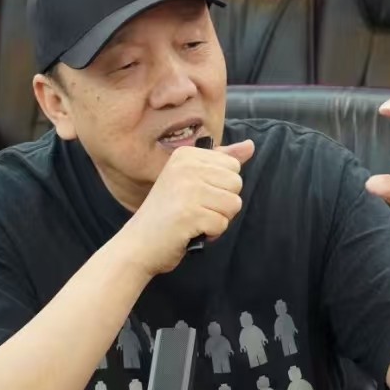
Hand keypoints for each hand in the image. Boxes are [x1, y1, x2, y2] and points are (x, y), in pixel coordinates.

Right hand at [119, 140, 254, 274]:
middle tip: (196, 210)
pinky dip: (210, 234)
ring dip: (218, 219)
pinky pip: (222, 224)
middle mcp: (186, 167)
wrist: (139, 244)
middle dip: (223, 204)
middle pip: (236, 184)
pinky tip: (191, 231)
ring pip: (233, 204)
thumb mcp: (191, 179)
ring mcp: (187, 190)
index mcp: (186, 155)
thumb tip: (250, 146)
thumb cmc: (167, 213)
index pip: (233, 166)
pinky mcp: (189, 214)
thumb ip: (221, 161)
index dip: (221, 187)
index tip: (197, 195)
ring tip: (195, 220)